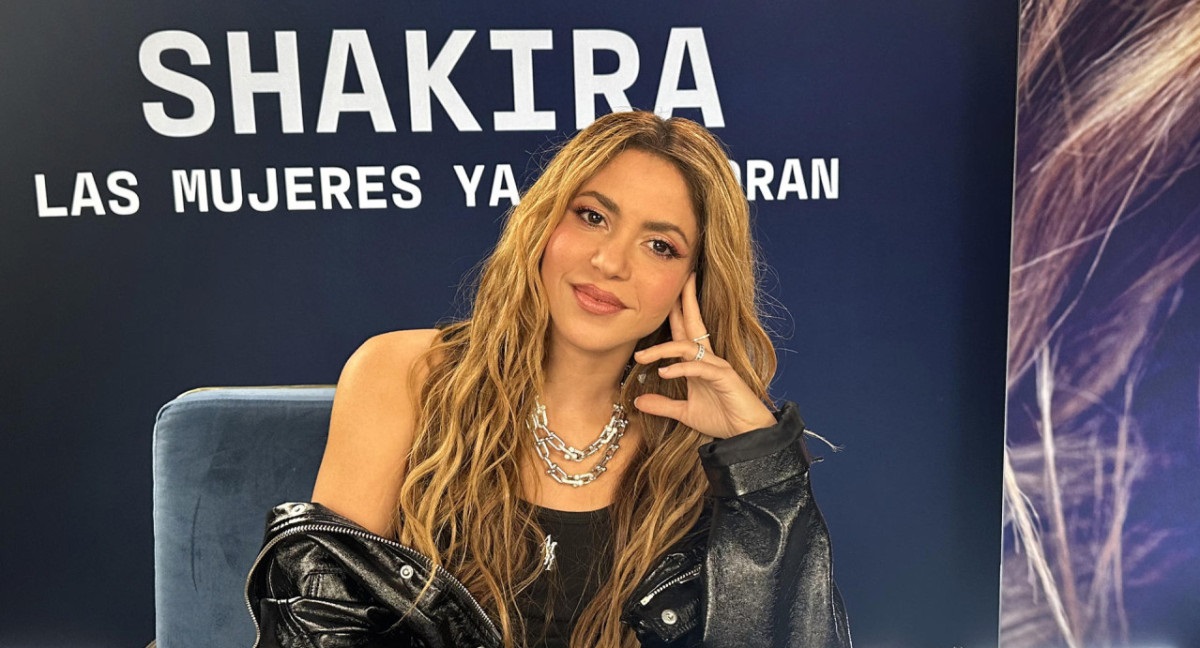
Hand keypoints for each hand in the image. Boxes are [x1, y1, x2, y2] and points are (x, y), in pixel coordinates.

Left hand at [632, 273, 776, 438]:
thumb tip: (638, 402)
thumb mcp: (685, 413)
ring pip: (688, 346)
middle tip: (676, 278)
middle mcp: (709, 358)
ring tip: (641, 357)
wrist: (746, 435)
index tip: (660, 297)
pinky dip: (680, 369)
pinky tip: (664, 372)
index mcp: (700, 362)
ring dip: (663, 349)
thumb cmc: (722, 419)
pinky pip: (700, 367)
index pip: (684, 331)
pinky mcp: (725, 377)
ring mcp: (717, 365)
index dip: (675, 312)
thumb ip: (663, 405)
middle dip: (683, 300)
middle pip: (693, 322)